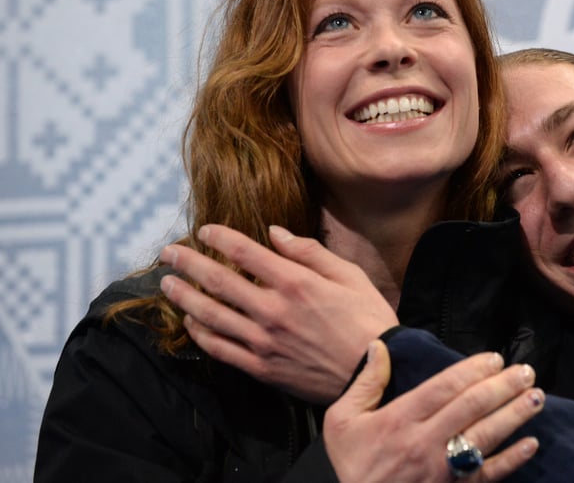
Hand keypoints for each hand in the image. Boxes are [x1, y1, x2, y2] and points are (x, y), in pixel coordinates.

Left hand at [159, 224, 398, 401]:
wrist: (375, 373)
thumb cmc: (369, 319)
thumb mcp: (350, 275)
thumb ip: (310, 252)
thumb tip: (275, 232)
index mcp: (295, 283)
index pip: (244, 252)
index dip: (219, 238)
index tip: (204, 231)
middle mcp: (273, 310)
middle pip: (218, 281)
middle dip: (188, 263)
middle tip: (168, 253)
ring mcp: (263, 342)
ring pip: (210, 316)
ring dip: (184, 297)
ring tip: (167, 284)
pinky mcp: (261, 368)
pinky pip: (220, 349)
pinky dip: (200, 334)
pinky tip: (189, 321)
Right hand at [327, 341, 542, 482]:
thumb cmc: (354, 464)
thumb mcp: (342, 422)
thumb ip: (365, 383)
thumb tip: (380, 346)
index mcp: (399, 420)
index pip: (445, 387)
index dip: (473, 370)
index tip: (495, 358)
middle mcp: (425, 443)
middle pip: (472, 407)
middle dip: (503, 386)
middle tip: (526, 371)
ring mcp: (442, 471)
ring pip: (485, 437)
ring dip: (514, 416)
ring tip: (536, 397)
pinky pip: (488, 475)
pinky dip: (512, 460)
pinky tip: (531, 443)